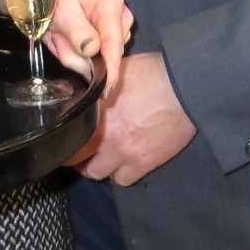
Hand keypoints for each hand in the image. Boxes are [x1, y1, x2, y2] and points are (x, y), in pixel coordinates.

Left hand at [44, 0, 133, 94]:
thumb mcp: (61, 10)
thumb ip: (77, 31)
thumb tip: (92, 51)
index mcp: (110, 3)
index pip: (114, 43)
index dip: (111, 68)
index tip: (106, 87)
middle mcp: (120, 15)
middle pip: (105, 54)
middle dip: (77, 54)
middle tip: (56, 37)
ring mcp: (117, 27)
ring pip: (97, 58)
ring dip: (73, 52)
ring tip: (59, 33)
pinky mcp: (110, 37)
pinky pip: (93, 56)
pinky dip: (74, 51)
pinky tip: (66, 37)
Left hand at [69, 51, 196, 185]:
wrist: (185, 87)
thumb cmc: (153, 71)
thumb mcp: (116, 70)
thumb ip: (99, 83)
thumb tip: (88, 85)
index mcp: (95, 107)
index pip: (67, 128)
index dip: (64, 132)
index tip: (66, 131)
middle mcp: (104, 132)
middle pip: (75, 156)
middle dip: (75, 154)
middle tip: (78, 149)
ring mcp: (123, 150)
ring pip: (95, 172)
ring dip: (95, 165)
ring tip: (98, 158)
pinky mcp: (143, 162)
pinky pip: (122, 179)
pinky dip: (120, 173)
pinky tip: (122, 163)